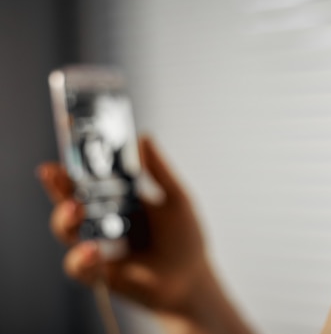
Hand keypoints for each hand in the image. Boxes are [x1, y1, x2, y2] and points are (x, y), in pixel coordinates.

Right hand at [38, 136, 252, 333]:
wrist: (192, 278)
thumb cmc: (185, 238)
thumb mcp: (177, 198)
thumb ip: (159, 171)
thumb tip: (144, 137)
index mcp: (119, 197)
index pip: (91, 174)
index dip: (76, 158)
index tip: (65, 139)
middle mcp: (103, 219)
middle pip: (70, 198)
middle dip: (58, 184)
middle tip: (54, 172)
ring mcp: (97, 244)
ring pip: (66, 229)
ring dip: (65, 218)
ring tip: (76, 209)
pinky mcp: (98, 272)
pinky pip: (79, 265)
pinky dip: (82, 257)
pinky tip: (94, 250)